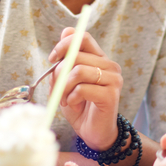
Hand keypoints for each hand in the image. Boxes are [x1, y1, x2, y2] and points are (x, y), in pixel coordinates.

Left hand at [49, 28, 121, 149]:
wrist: (93, 133)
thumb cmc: (79, 107)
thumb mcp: (66, 82)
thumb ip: (65, 61)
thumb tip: (65, 32)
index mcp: (99, 59)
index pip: (83, 37)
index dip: (64, 44)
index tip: (52, 59)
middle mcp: (109, 66)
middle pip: (76, 55)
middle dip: (59, 73)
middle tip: (57, 89)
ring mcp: (113, 79)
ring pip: (78, 71)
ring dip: (65, 88)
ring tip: (66, 100)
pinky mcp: (111, 95)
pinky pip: (83, 88)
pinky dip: (72, 98)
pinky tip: (74, 105)